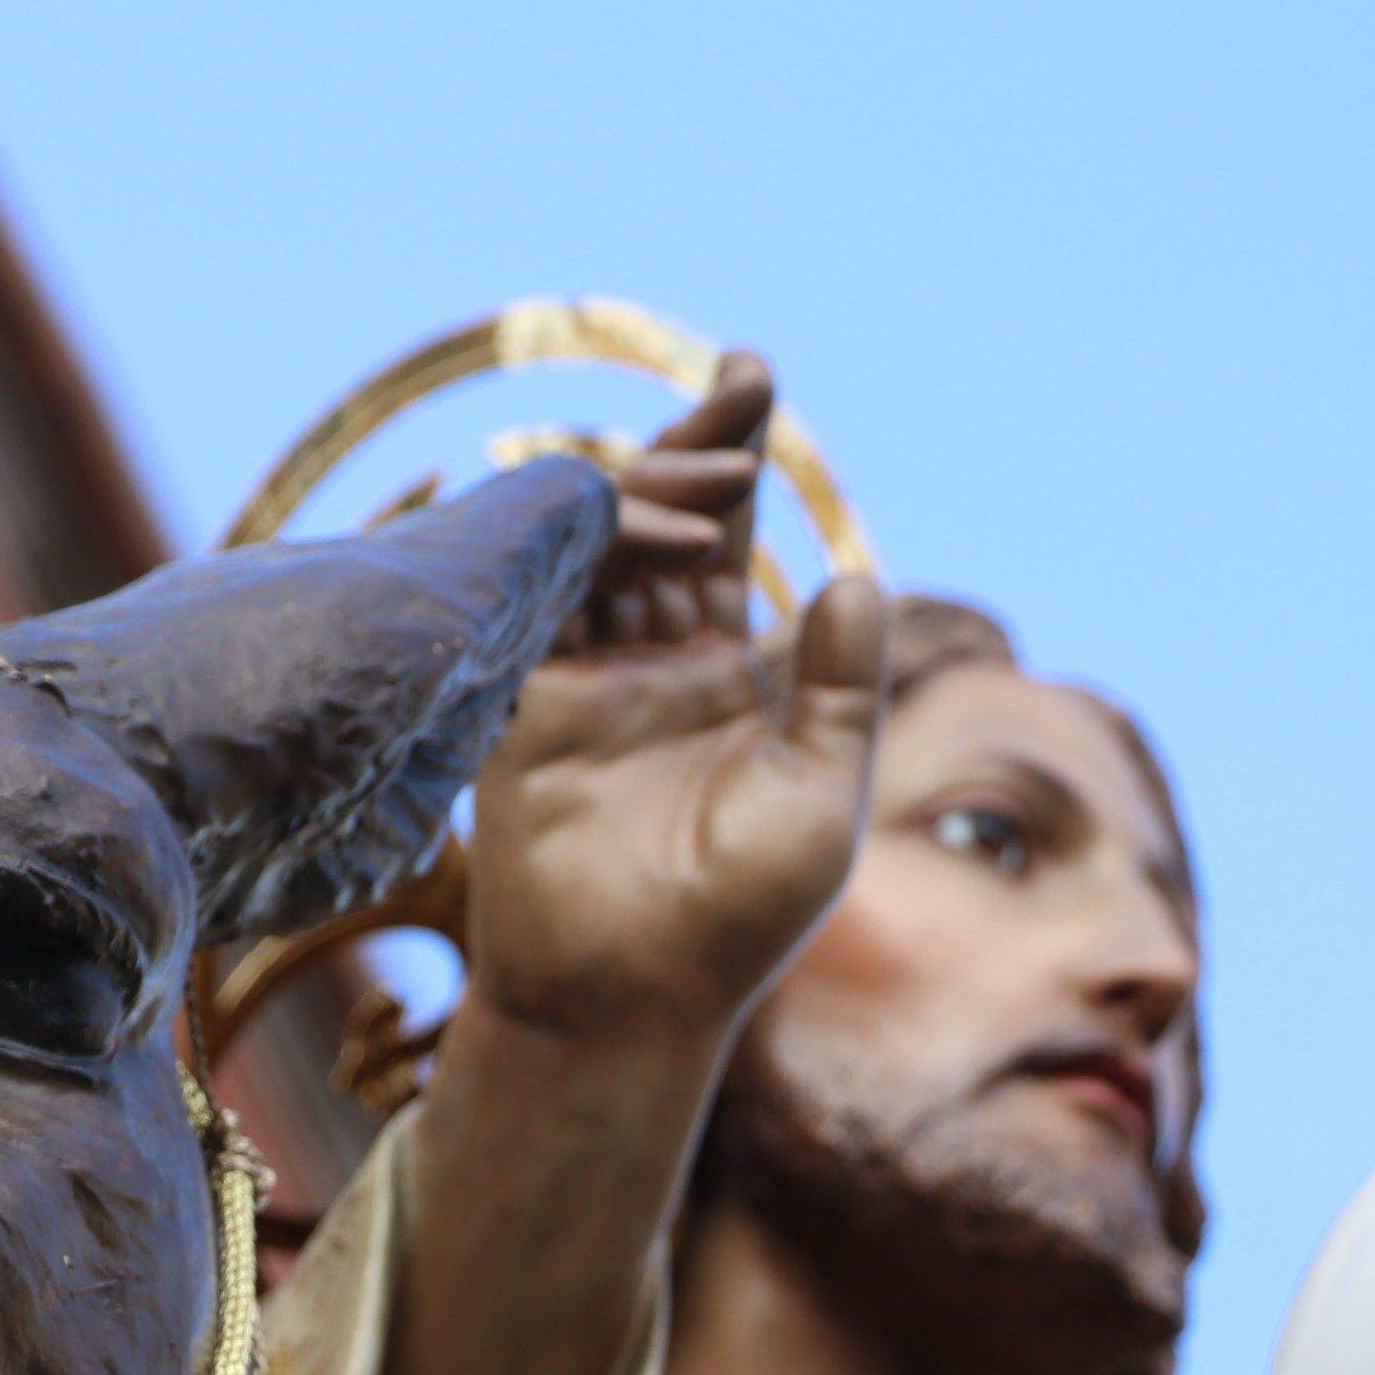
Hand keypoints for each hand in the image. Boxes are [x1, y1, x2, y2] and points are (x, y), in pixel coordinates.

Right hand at [468, 355, 891, 1040]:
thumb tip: (854, 575)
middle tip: (742, 372)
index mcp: (723, 685)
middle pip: (666, 526)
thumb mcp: (818, 799)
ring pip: (603, 550)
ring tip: (710, 432)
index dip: (741, 462)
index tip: (757, 380)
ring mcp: (579, 681)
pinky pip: (540, 600)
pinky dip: (572, 541)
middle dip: (700, 446)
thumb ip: (838, 692)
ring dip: (650, 484)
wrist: (627, 1002)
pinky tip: (606, 487)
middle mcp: (647, 668)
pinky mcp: (520, 707)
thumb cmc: (735, 924)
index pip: (728, 548)